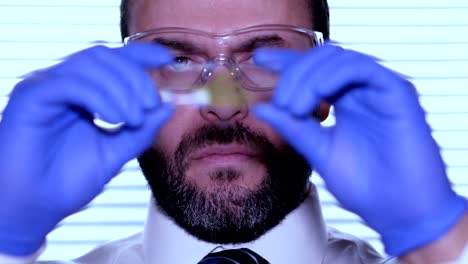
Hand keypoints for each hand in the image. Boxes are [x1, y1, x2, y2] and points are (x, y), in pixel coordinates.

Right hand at [0, 44, 173, 255]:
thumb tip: (167, 106)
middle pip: (105, 57)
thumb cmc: (68, 180)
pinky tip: (114, 118)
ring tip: (132, 119)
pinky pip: (71, 83)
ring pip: (90, 65)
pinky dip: (99, 96)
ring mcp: (46, 86)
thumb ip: (142, 130)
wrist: (36, 207)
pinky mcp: (31, 95)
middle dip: (135, 78)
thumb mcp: (116, 152)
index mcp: (84, 93)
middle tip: (149, 106)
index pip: (113, 60)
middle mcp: (64, 84)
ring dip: (121, 89)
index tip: (166, 58)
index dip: (140, 54)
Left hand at [253, 45, 466, 255]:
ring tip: (295, 107)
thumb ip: (292, 127)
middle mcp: (360, 91)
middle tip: (281, 102)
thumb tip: (260, 108)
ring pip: (339, 59)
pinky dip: (335, 75)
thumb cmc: (364, 184)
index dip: (286, 61)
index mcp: (343, 102)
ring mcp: (379, 90)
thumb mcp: (318, 151)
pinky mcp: (397, 92)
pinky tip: (317, 94)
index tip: (259, 58)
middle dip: (294, 75)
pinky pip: (363, 68)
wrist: (398, 210)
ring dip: (309, 78)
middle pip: (322, 60)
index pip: (313, 71)